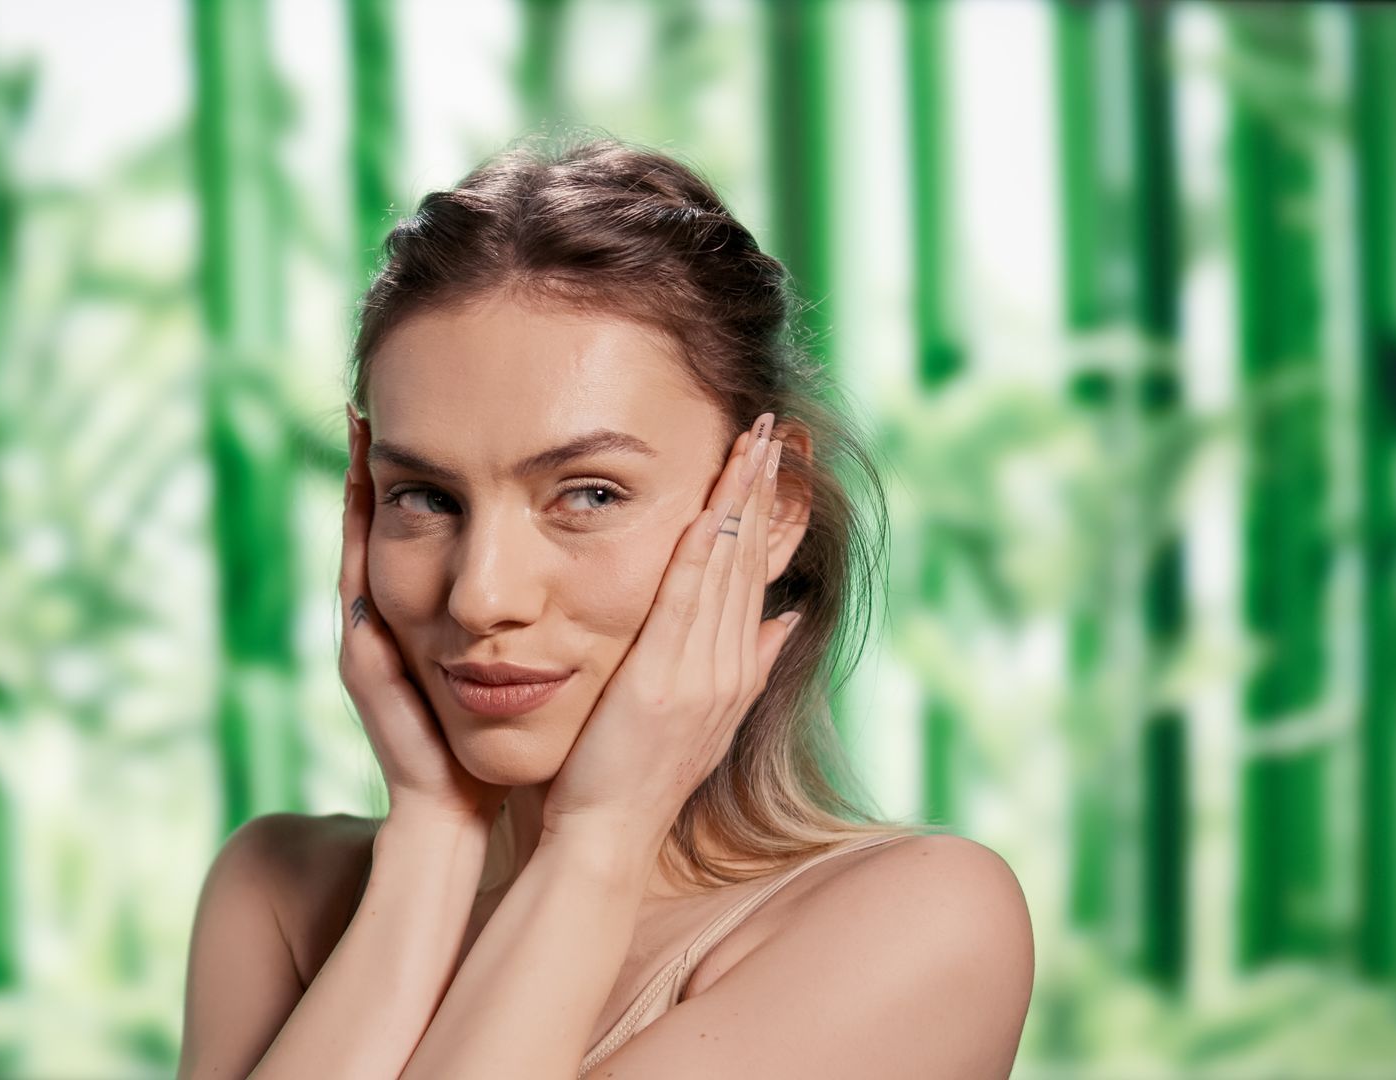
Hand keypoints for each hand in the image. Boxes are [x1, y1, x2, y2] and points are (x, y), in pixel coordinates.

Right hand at [338, 405, 510, 827]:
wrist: (460, 813)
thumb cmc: (498, 746)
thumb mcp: (520, 669)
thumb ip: (535, 623)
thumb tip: (581, 573)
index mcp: (427, 622)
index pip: (422, 535)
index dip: (414, 483)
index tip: (418, 419)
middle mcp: (389, 624)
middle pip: (377, 530)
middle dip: (375, 470)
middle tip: (371, 405)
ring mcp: (369, 640)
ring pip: (359, 547)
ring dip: (358, 490)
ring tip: (363, 429)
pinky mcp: (365, 662)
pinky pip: (355, 585)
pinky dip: (355, 537)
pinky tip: (361, 494)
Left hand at [542, 411, 800, 842]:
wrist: (609, 834)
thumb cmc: (634, 776)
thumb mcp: (703, 715)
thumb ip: (747, 663)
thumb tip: (786, 615)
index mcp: (735, 670)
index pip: (755, 572)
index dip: (766, 511)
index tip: (774, 458)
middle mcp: (728, 666)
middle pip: (748, 558)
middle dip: (760, 488)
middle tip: (770, 425)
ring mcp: (699, 673)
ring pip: (723, 569)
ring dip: (737, 501)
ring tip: (751, 443)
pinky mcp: (662, 679)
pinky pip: (682, 601)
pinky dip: (695, 552)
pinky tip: (704, 509)